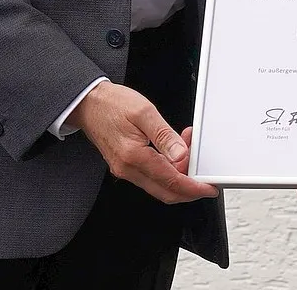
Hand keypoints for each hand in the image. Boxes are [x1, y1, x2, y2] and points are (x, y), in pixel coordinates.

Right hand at [71, 81, 217, 203]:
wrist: (88, 104)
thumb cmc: (112, 104)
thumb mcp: (145, 112)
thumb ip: (165, 136)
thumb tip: (182, 155)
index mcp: (133, 156)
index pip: (170, 181)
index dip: (193, 187)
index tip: (208, 188)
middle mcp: (127, 169)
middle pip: (165, 192)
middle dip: (188, 187)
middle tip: (203, 174)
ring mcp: (124, 169)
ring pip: (158, 186)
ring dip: (178, 175)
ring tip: (188, 149)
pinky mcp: (124, 166)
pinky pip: (150, 176)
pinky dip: (166, 169)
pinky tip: (173, 152)